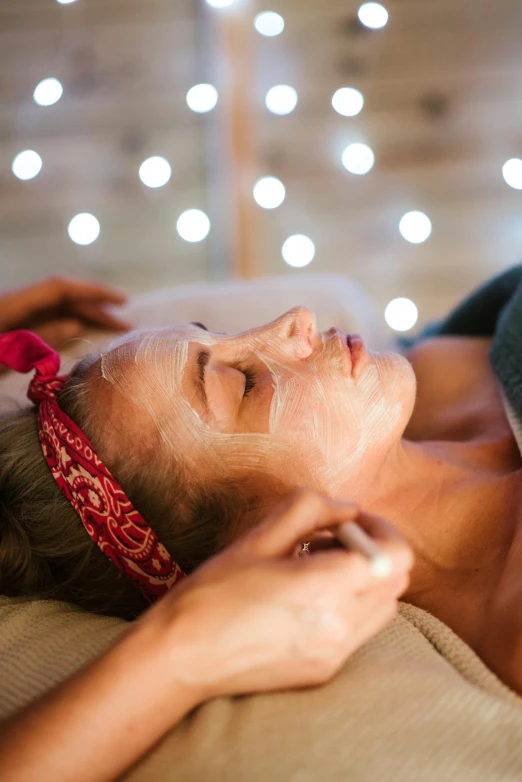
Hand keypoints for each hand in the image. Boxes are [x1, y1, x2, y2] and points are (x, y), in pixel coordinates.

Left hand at [0, 277, 130, 348]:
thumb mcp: (6, 356)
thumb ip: (40, 339)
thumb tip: (75, 325)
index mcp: (12, 303)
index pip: (61, 289)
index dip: (93, 292)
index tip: (122, 302)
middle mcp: (15, 303)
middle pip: (61, 298)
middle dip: (94, 307)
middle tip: (125, 323)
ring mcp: (12, 314)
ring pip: (55, 308)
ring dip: (84, 315)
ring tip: (112, 326)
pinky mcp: (10, 325)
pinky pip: (45, 318)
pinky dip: (67, 322)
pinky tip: (81, 329)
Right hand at [144, 489, 413, 703]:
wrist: (182, 657)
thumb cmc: (212, 592)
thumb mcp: (258, 538)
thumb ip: (309, 510)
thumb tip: (346, 507)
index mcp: (322, 588)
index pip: (395, 556)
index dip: (381, 529)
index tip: (351, 520)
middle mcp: (338, 625)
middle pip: (395, 580)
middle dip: (373, 550)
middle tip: (329, 539)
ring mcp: (334, 653)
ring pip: (384, 607)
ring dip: (365, 579)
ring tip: (317, 568)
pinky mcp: (325, 671)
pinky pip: (360, 630)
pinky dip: (351, 606)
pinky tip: (307, 598)